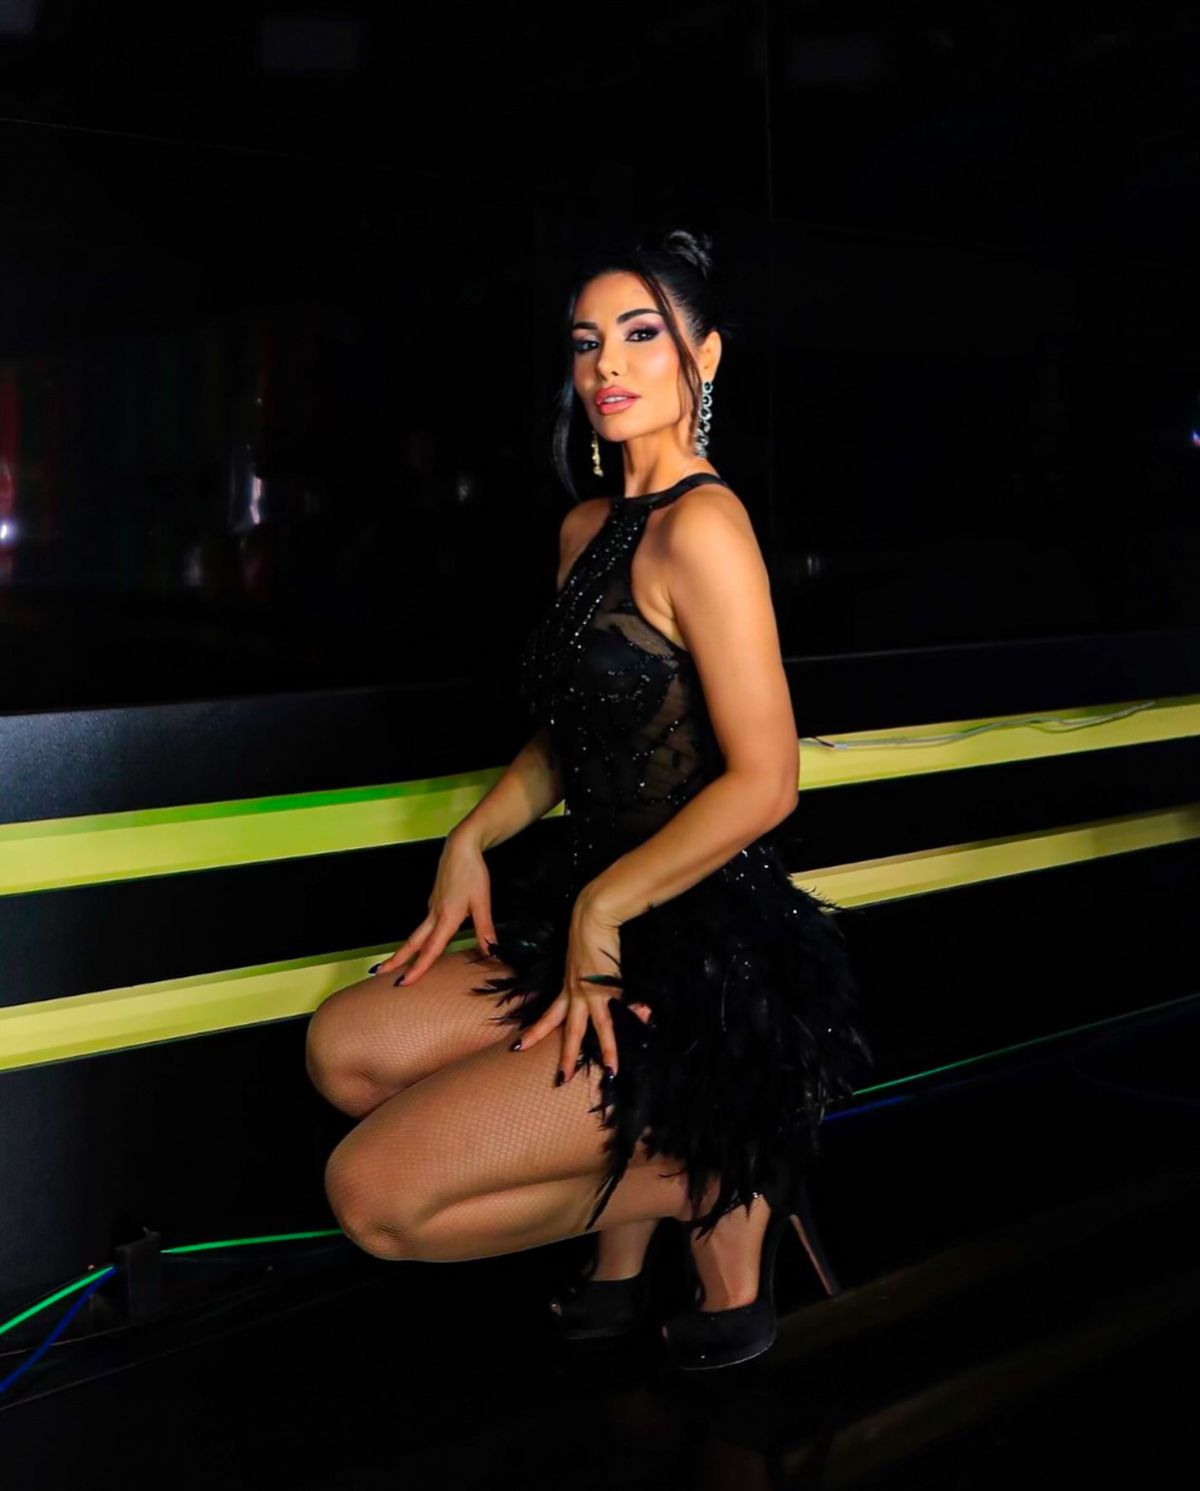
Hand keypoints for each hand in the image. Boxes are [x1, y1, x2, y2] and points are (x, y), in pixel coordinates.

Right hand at [373, 826, 498, 985]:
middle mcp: (434, 915)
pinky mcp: (434, 902)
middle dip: (396, 960)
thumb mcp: (482, 902)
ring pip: (416, 934)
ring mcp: (432, 907)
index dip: (418, 968)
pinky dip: (418, 939)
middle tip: (380, 974)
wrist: (461, 847)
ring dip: (404, 951)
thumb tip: (491, 952)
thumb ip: (485, 929)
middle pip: (412, 943)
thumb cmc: (471, 872)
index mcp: (446, 917)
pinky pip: (424, 925)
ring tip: (394, 964)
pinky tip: (421, 944)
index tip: (403, 983)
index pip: (430, 949)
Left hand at [515, 891, 650, 1082]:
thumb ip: (593, 985)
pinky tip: (644, 1020)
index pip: (550, 1016)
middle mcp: (576, 993)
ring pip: (599, 1026)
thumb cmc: (587, 938)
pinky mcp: (610, 982)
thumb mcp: (583, 966)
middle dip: (567, 1057)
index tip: (520, 1046)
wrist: (591, 918)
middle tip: (560, 1080)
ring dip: (607, 1050)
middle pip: (571, 1030)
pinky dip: (635, 1013)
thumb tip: (606, 1000)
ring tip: (611, 1072)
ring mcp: (593, 989)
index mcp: (567, 989)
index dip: (537, 1032)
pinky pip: (623, 1004)